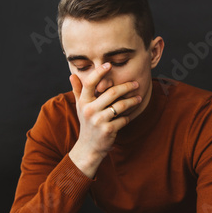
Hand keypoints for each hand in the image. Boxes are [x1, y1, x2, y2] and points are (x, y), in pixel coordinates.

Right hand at [69, 63, 141, 177]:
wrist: (88, 148)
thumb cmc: (86, 124)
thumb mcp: (80, 107)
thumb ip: (77, 91)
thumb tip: (72, 75)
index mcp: (83, 102)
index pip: (90, 83)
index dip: (99, 72)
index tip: (108, 64)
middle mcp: (89, 110)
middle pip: (111, 92)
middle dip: (126, 87)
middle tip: (136, 84)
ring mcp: (98, 120)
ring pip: (120, 105)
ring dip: (132, 101)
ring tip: (139, 98)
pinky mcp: (108, 130)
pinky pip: (123, 119)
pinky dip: (129, 116)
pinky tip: (131, 114)